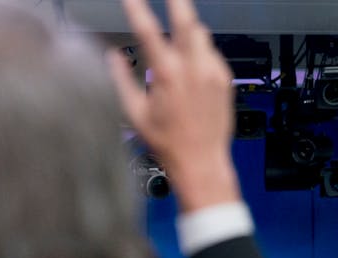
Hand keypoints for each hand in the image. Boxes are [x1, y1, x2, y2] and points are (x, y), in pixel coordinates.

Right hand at [107, 0, 241, 210]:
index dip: (137, 9)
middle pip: (186, 19)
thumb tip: (112, 58)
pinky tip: (192, 71)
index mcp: (167, 75)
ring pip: (201, 34)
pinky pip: (212, 53)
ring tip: (179, 43)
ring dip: (189, 31)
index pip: (147, 31)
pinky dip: (200, 53)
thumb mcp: (135, 115)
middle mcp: (193, 68)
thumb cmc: (168, 144)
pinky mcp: (225, 78)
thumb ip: (121, 81)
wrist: (202, 162)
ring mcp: (212, 71)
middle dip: (178, 2)